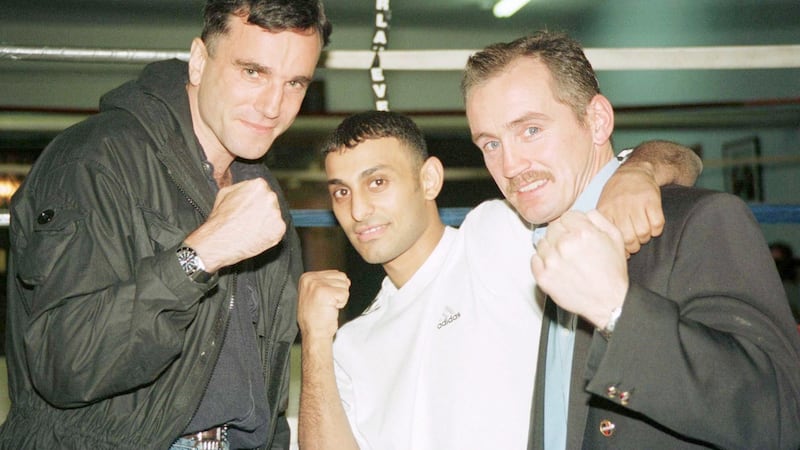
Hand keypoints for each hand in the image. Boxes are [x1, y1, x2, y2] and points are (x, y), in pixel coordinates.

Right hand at [185, 178, 285, 271]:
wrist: (220, 241)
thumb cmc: (220, 218)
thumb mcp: (225, 193)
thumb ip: (241, 187)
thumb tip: (248, 187)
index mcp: (259, 185)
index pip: (263, 191)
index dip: (255, 201)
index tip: (249, 209)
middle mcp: (270, 196)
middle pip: (271, 203)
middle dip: (263, 210)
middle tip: (250, 220)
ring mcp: (276, 213)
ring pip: (274, 217)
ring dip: (266, 222)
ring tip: (251, 229)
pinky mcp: (280, 228)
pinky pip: (277, 230)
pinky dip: (269, 234)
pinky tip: (256, 236)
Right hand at [298, 270, 350, 340]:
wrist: (314, 333)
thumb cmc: (316, 317)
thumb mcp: (316, 293)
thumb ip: (327, 282)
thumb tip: (346, 279)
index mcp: (307, 277)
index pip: (335, 273)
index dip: (335, 288)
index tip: (323, 299)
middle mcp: (310, 279)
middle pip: (341, 277)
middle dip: (339, 291)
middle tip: (327, 303)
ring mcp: (317, 285)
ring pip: (344, 285)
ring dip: (340, 298)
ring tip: (328, 306)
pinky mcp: (325, 293)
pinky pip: (345, 294)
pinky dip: (341, 303)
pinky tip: (331, 309)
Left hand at [531, 210, 627, 327]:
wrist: (608, 301)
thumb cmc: (612, 273)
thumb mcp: (616, 238)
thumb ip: (598, 219)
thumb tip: (584, 213)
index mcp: (582, 233)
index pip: (566, 216)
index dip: (573, 224)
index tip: (575, 232)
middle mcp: (565, 245)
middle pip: (552, 228)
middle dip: (562, 235)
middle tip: (572, 248)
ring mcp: (552, 262)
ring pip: (542, 243)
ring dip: (551, 248)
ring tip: (565, 259)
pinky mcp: (543, 277)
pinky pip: (534, 260)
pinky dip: (542, 262)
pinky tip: (556, 267)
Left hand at [597, 162, 664, 255]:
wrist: (634, 172)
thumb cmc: (617, 195)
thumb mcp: (604, 206)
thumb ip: (605, 226)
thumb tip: (614, 249)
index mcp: (605, 211)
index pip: (613, 237)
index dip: (621, 248)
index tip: (624, 250)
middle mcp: (620, 207)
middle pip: (629, 238)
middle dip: (634, 246)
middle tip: (635, 242)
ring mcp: (636, 203)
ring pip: (644, 233)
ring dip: (645, 237)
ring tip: (643, 233)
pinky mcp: (652, 200)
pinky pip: (657, 224)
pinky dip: (657, 229)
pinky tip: (653, 225)